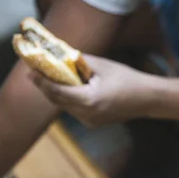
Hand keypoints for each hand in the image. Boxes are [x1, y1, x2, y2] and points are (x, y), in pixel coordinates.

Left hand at [29, 55, 154, 127]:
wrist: (147, 99)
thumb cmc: (127, 79)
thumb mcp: (101, 65)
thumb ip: (77, 61)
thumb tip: (58, 54)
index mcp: (88, 100)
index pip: (56, 91)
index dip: (41, 81)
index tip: (31, 71)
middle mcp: (87, 114)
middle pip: (56, 101)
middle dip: (45, 87)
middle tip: (35, 73)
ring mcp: (90, 121)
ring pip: (64, 107)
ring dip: (57, 93)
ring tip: (50, 79)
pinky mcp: (94, 123)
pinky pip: (74, 110)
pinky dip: (69, 100)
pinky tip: (69, 89)